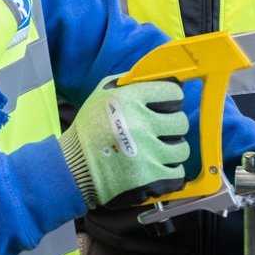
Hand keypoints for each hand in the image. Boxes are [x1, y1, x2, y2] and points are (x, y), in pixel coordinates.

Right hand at [60, 76, 188, 209]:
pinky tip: (155, 168)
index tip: (165, 107)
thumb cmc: (90, 130)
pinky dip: (169, 172)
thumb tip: (163, 76)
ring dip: (170, 151)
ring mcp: (146, 153)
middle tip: (156, 132)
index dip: (171, 100)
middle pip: (181, 122)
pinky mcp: (149, 178)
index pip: (173, 92)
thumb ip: (131, 82)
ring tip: (154, 151)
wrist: (72, 168)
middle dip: (170, 127)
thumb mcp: (102, 93)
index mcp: (128, 99)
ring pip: (182, 148)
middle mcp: (139, 124)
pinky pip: (177, 173)